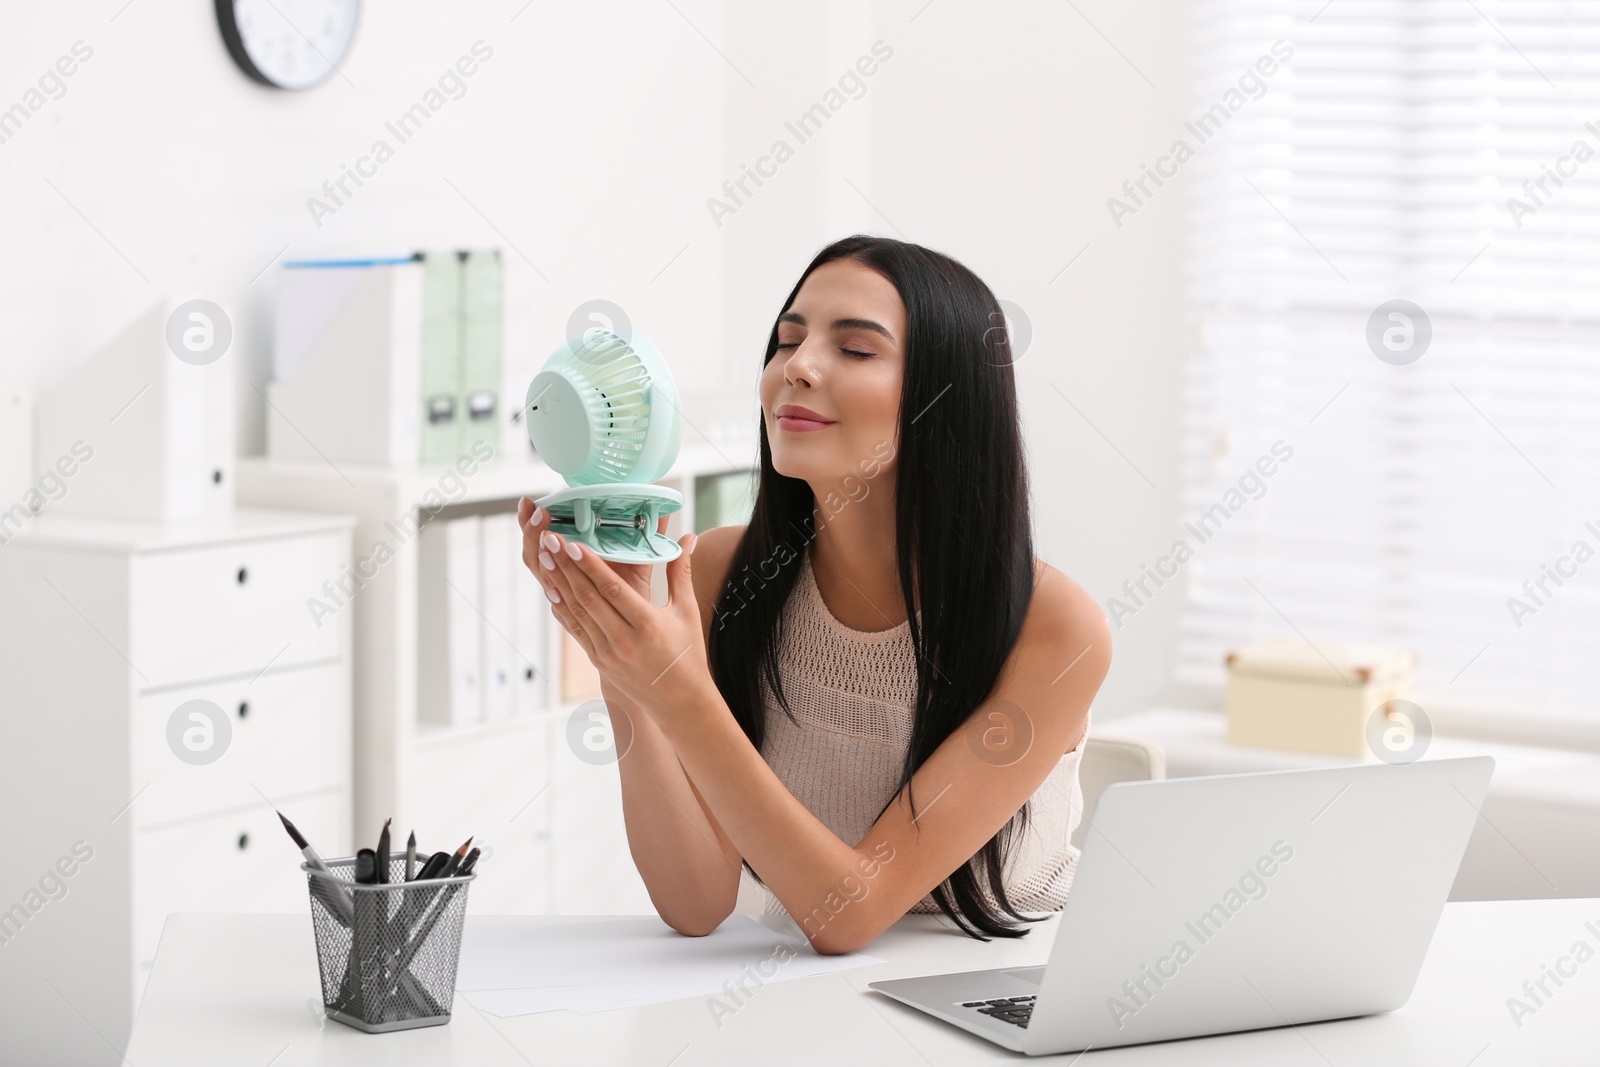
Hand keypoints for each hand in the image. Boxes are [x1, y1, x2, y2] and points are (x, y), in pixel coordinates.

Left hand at [516, 497, 708, 720]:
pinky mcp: (599, 661)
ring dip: (559, 583)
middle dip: (566, 566)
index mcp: (648, 625)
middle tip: (549, 540)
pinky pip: (576, 630)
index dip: (590, 565)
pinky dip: (562, 609)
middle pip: (588, 597)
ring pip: (577, 612)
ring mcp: (607, 653)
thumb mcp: (687, 612)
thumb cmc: (688, 654)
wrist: (680, 703)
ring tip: (546, 557)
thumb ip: (680, 572)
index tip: (572, 543)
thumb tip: (689, 537)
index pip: (612, 589)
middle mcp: (624, 640)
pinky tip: (552, 589)